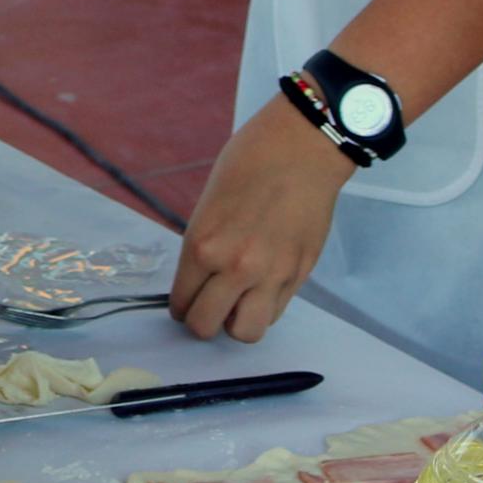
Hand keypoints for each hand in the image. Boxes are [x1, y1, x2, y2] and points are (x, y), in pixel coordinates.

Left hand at [167, 101, 356, 342]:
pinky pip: (275, 313)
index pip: (182, 302)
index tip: (186, 302)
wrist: (301, 149)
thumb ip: (204, 248)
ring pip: (245, 332)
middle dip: (202, 320)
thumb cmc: (249, 163)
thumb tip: (202, 281)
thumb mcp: (208, 207)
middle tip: (208, 305)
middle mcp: (235, 268)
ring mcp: (271, 275)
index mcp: (202, 245)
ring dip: (236, 322)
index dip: (181, 306)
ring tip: (238, 302)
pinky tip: (262, 288)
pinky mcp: (299, 275)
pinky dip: (264, 308)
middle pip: (206, 327)